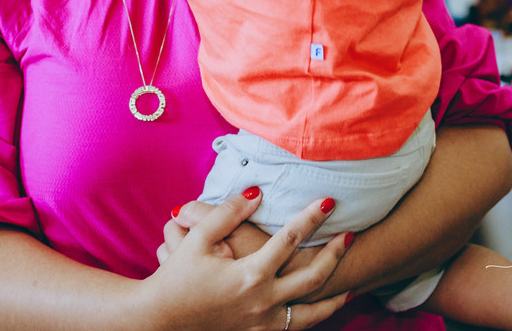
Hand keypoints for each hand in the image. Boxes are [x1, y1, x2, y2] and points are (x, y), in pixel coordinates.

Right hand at [146, 191, 349, 329]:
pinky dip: (312, 318)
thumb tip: (255, 194)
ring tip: (351, 286)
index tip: (329, 200)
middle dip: (335, 255)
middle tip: (350, 236)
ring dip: (334, 298)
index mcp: (250, 275)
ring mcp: (262, 322)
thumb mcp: (196, 240)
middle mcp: (263, 301)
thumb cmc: (176, 278)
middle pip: (313, 276)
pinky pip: (294, 328)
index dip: (313, 217)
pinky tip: (318, 309)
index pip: (291, 239)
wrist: (160, 321)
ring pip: (312, 313)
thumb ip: (226, 213)